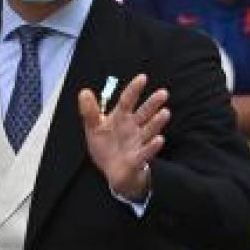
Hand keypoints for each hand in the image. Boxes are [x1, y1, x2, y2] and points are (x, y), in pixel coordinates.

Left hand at [79, 74, 169, 200]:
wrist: (112, 172)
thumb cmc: (106, 147)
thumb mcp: (94, 128)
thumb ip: (90, 112)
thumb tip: (84, 91)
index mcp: (121, 117)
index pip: (127, 100)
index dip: (134, 89)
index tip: (143, 77)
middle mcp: (133, 128)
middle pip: (143, 113)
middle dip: (153, 104)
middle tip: (163, 93)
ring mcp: (137, 143)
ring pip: (148, 130)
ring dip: (156, 122)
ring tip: (165, 113)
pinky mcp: (137, 159)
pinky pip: (145, 152)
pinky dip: (152, 147)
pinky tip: (159, 139)